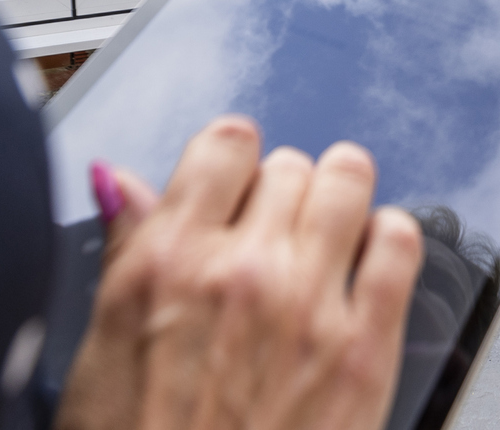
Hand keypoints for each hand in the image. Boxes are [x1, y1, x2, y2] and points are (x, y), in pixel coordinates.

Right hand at [58, 119, 422, 429]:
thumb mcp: (98, 354)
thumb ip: (125, 252)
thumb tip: (120, 179)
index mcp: (163, 265)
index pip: (224, 145)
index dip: (235, 163)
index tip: (238, 187)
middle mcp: (237, 270)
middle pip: (290, 165)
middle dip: (285, 194)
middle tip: (277, 237)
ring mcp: (308, 303)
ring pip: (350, 181)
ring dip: (342, 199)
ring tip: (332, 234)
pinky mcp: (366, 347)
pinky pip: (402, 242)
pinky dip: (391, 240)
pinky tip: (370, 267)